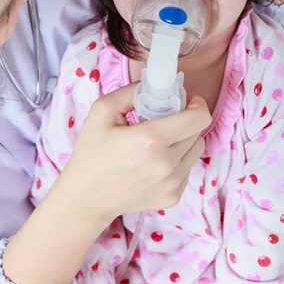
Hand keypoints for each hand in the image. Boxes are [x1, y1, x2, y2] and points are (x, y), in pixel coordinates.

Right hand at [3, 84, 209, 283]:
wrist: (85, 198)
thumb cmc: (91, 152)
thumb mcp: (103, 111)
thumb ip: (132, 91)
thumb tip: (157, 85)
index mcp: (151, 140)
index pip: (198, 118)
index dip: (196, 105)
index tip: (184, 101)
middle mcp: (166, 164)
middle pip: (198, 132)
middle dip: (186, 121)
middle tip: (165, 119)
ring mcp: (172, 185)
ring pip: (196, 151)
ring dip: (184, 141)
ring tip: (160, 142)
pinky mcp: (173, 198)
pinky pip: (187, 169)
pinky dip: (177, 161)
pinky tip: (154, 162)